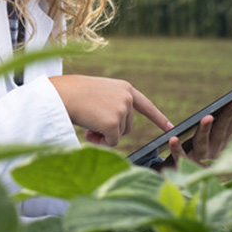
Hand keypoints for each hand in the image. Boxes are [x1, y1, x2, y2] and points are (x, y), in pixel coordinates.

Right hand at [48, 75, 171, 146]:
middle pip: (128, 126)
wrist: (61, 94)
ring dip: (104, 135)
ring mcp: (122, 110)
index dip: (159, 118)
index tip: (170, 127)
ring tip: (89, 122)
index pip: (147, 106)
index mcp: (125, 88)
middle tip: (92, 121)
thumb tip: (116, 131)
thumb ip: (114, 105)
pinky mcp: (114, 124)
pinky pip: (111, 142)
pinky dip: (100, 141)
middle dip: (111, 129)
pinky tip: (89, 130)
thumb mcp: (100, 93)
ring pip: (119, 135)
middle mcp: (127, 98)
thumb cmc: (75, 94)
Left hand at [166, 89, 231, 165]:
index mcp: (221, 143)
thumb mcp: (210, 141)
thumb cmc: (196, 156)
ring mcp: (198, 159)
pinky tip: (173, 138)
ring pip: (202, 142)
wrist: (180, 183)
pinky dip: (176, 147)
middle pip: (220, 130)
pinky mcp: (181, 165)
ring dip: (205, 130)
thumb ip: (219, 126)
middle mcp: (213, 151)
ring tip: (207, 117)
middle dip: (228, 115)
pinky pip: (179, 155)